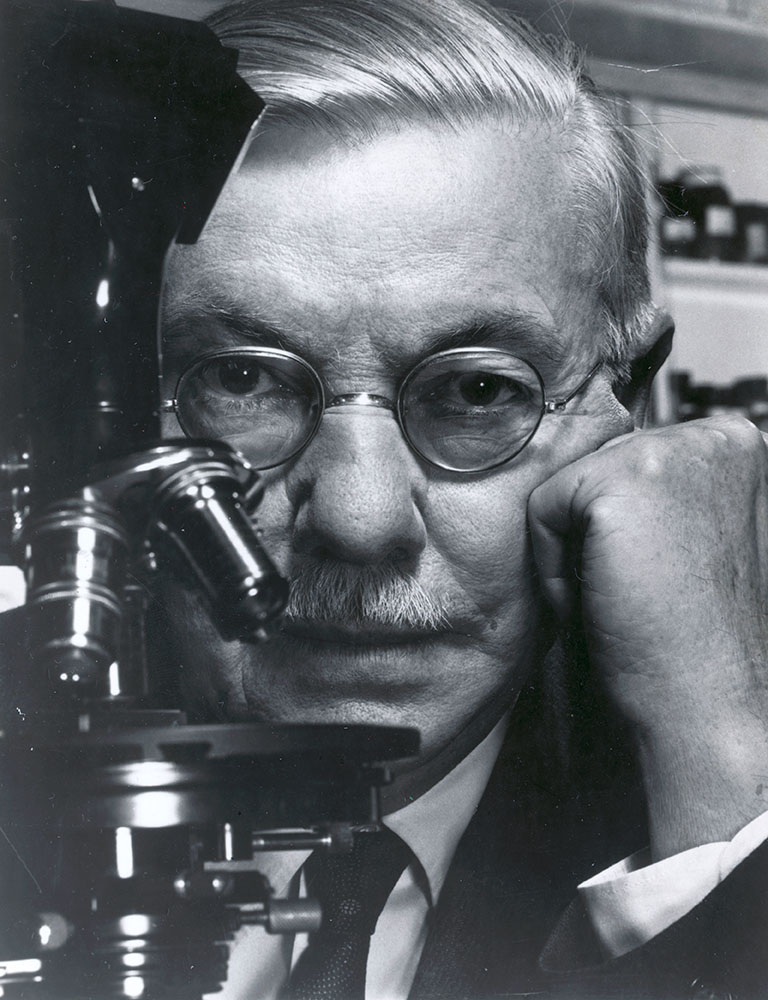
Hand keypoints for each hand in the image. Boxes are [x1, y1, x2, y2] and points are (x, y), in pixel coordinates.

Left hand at [529, 415, 767, 858]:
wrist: (704, 702)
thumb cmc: (691, 638)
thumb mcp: (682, 539)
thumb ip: (655, 494)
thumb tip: (589, 474)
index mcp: (734, 447)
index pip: (625, 456)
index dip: (615, 527)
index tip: (647, 579)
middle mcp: (713, 436)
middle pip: (592, 465)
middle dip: (591, 536)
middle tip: (632, 595)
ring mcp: (673, 449)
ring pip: (564, 486)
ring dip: (571, 552)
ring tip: (619, 598)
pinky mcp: (627, 476)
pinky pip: (541, 507)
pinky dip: (551, 564)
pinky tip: (599, 600)